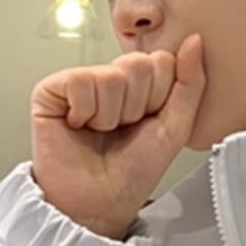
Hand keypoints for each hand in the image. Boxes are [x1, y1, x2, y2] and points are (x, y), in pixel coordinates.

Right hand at [29, 32, 206, 237]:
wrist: (99, 204)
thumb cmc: (132, 172)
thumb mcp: (175, 128)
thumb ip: (190, 84)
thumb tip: (194, 42)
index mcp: (139, 84)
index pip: (162, 60)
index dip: (160, 98)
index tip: (147, 123)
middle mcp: (109, 77)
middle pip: (138, 64)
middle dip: (137, 106)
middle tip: (122, 130)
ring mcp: (79, 81)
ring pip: (112, 76)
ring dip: (111, 115)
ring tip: (100, 132)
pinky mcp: (51, 90)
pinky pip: (81, 81)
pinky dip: (86, 112)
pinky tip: (78, 126)